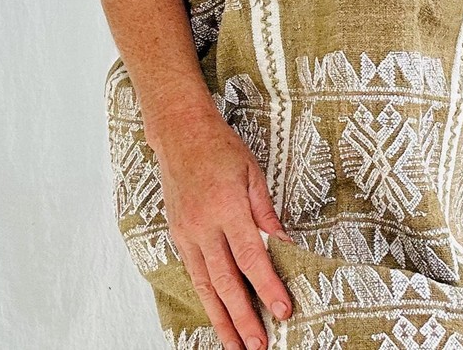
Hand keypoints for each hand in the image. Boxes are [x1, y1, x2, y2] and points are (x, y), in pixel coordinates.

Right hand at [152, 107, 294, 349]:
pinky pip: (194, 274)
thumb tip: (285, 242)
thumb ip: (267, 211)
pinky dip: (206, 299)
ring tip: (235, 345)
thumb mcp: (253, 172)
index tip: (283, 310)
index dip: (267, 288)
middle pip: (225, 282)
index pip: (251, 258)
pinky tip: (217, 316)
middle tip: (258, 345)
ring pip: (205, 286)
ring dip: (221, 319)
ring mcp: (187, 234)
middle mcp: (203, 227)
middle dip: (243, 318)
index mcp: (227, 209)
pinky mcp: (178, 236)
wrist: (179, 134)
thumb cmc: (219, 148)